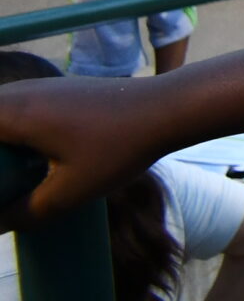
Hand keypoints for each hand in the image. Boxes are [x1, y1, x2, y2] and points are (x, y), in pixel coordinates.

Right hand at [0, 76, 160, 228]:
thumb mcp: (70, 191)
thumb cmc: (120, 147)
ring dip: (1, 143)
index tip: (3, 188)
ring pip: (0, 111)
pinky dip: (12, 130)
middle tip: (8, 186)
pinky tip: (29, 158)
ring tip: (13, 177)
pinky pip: (18, 107)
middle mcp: (21, 93)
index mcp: (14, 113)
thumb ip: (26, 212)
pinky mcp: (59, 90)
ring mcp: (41, 88)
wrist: (169, 107)